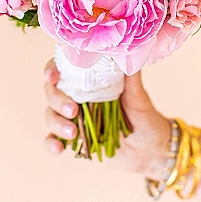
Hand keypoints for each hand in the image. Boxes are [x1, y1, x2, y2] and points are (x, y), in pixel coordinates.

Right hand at [43, 59, 171, 176]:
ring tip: (73, 133)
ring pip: (50, 114)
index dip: (52, 70)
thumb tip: (128, 52)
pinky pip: (52, 139)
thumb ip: (131, 76)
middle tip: (73, 110)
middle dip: (57, 100)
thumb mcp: (138, 96)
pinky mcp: (73, 139)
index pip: (63, 69)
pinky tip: (59, 148)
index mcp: (90, 81)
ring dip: (56, 122)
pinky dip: (51, 143)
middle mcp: (77, 97)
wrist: (150, 149)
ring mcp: (73, 118)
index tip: (53, 76)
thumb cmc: (144, 117)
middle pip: (52, 92)